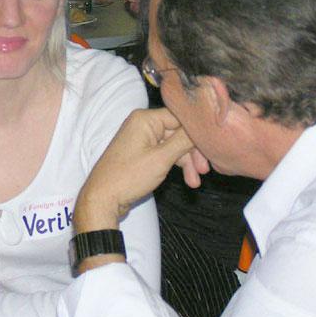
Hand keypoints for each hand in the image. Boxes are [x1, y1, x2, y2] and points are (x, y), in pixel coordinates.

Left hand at [75, 108, 205, 233]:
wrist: (103, 198)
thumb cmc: (129, 176)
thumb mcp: (161, 158)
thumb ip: (183, 141)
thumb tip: (203, 126)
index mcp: (145, 119)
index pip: (180, 117)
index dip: (197, 133)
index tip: (212, 149)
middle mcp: (142, 124)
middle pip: (178, 132)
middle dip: (192, 152)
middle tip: (204, 171)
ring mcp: (141, 138)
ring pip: (173, 145)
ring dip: (186, 162)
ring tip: (195, 182)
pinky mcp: (141, 152)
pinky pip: (164, 153)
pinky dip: (175, 165)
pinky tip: (187, 179)